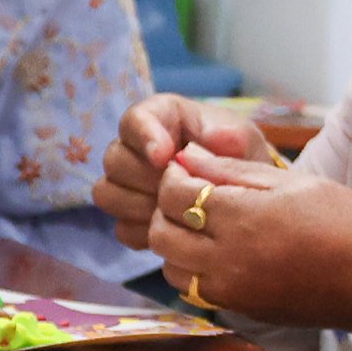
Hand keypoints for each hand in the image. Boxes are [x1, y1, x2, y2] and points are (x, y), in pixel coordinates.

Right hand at [97, 94, 275, 247]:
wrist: (243, 196)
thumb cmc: (239, 157)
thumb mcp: (241, 139)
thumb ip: (225, 135)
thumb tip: (205, 142)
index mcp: (159, 118)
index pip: (133, 120)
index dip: (144, 138)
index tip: (163, 157)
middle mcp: (134, 149)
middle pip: (114, 160)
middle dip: (146, 178)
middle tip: (177, 187)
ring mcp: (126, 184)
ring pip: (107, 194)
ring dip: (141, 205)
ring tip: (176, 208)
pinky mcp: (129, 218)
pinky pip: (121, 228)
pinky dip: (145, 231)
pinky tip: (173, 228)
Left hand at [143, 150, 351, 333]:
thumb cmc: (345, 220)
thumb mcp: (291, 181)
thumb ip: (232, 170)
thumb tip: (188, 157)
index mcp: (242, 217)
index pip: (175, 193)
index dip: (175, 176)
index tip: (189, 168)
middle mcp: (227, 259)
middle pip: (161, 232)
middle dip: (167, 209)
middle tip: (191, 195)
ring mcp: (230, 290)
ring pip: (170, 266)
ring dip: (176, 242)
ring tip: (203, 227)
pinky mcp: (238, 310)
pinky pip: (192, 290)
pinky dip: (191, 270)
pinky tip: (217, 254)